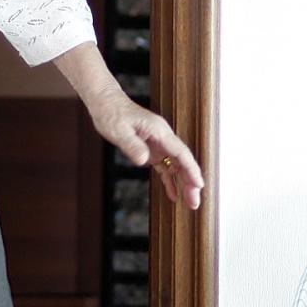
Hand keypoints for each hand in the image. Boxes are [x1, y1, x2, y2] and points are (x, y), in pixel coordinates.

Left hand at [87, 90, 204, 211]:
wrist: (106, 103)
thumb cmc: (112, 113)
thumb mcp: (119, 131)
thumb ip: (132, 146)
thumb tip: (144, 161)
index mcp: (159, 132)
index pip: (181, 153)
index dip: (191, 170)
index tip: (199, 185)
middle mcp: (163, 138)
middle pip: (182, 162)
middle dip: (190, 183)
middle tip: (195, 203)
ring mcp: (158, 144)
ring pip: (176, 166)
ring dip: (183, 184)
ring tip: (190, 203)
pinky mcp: (151, 149)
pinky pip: (164, 167)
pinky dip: (169, 180)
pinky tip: (172, 194)